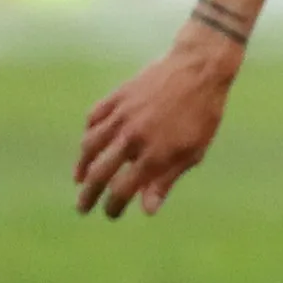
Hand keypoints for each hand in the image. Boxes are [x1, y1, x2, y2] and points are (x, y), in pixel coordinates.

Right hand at [75, 26, 242, 216]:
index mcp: (154, 154)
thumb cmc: (202, 113)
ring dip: (82, 167)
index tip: (111, 213)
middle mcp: (132, 137)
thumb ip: (166, 180)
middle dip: (88, 195)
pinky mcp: (116, 97)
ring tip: (80, 179)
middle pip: (99, 173)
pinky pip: (93, 119)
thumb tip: (147, 210)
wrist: (199, 68)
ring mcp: (121, 116)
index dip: (114, 206)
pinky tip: (89, 144)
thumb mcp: (193, 151)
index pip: (122, 190)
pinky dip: (89, 134)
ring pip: (90, 146)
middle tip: (83, 208)